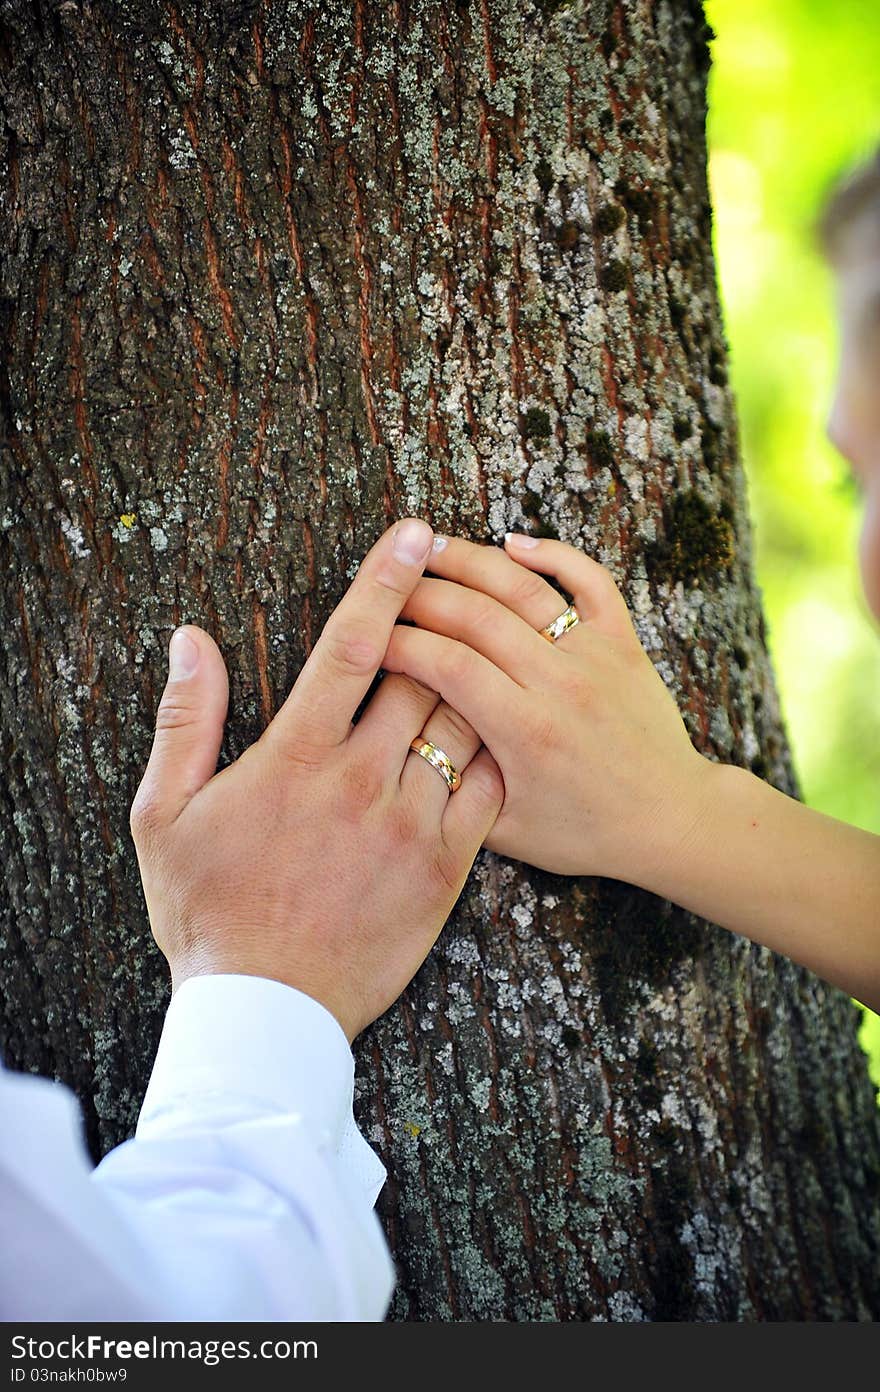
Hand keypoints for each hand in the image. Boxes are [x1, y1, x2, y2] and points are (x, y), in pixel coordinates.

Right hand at [129, 519, 503, 1040]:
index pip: (351, 645)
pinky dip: (494, 751)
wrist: (267, 1011)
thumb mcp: (164, 815)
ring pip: (462, 722)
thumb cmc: (207, 912)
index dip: (384, 580)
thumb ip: (183, 721)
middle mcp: (362, 779)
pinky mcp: (447, 866)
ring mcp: (412, 823)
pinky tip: (497, 728)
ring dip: (470, 680)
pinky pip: (489, 789)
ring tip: (480, 649)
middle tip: (450, 590)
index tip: (413, 532)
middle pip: (423, 671)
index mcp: (297, 756)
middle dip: (438, 623)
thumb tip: (191, 640)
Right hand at [381, 532, 711, 882]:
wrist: (669, 821)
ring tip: (430, 547)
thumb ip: (453, 786)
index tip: (371, 639)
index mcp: (526, 731)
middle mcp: (560, 683)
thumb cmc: (584, 831)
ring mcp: (595, 656)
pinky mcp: (623, 642)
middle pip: (476, 616)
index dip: (400, 643)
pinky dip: (553, 554)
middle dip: (421, 595)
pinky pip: (590, 580)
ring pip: (524, 587)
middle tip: (386, 590)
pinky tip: (513, 544)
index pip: (446, 664)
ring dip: (472, 560)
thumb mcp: (506, 830)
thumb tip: (403, 738)